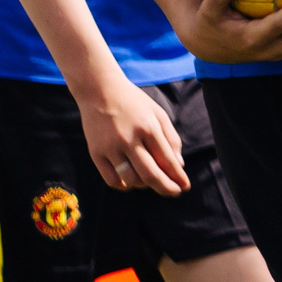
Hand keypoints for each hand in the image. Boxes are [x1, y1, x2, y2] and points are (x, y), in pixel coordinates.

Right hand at [75, 72, 188, 195]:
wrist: (99, 90)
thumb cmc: (133, 102)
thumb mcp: (157, 113)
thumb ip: (171, 138)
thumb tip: (179, 165)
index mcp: (148, 127)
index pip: (167, 160)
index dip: (178, 176)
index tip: (185, 186)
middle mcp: (129, 139)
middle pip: (150, 175)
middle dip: (166, 188)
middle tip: (175, 192)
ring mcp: (110, 147)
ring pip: (132, 180)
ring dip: (146, 186)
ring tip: (153, 182)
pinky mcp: (96, 153)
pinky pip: (112, 180)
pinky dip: (125, 186)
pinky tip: (133, 183)